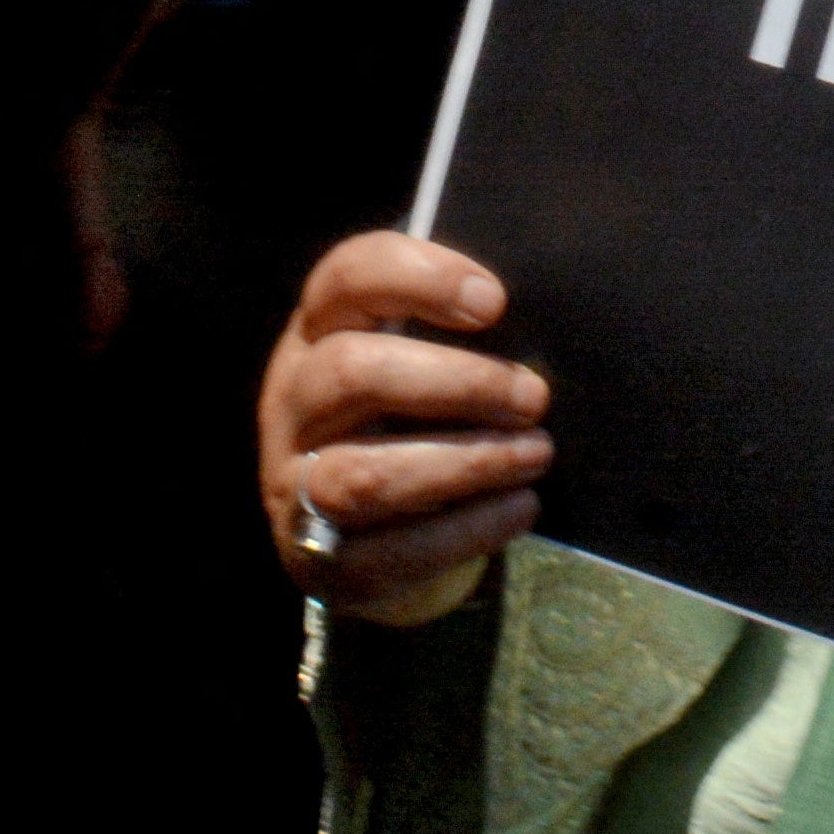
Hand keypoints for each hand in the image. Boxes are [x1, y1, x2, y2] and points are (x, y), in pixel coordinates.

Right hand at [261, 232, 549, 628]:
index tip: (495, 301)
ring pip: (366, 473)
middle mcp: (291, 399)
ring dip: (466, 462)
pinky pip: (391, 549)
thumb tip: (541, 323)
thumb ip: (456, 331)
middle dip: (457, 383)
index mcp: (317, 331)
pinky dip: (466, 529)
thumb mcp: (412, 358)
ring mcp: (294, 481)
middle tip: (533, 398)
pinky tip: (519, 507)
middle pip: (350, 372)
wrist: (358, 532)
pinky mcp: (319, 556)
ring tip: (537, 454)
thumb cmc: (406, 416)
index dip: (418, 278)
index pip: (346, 277)